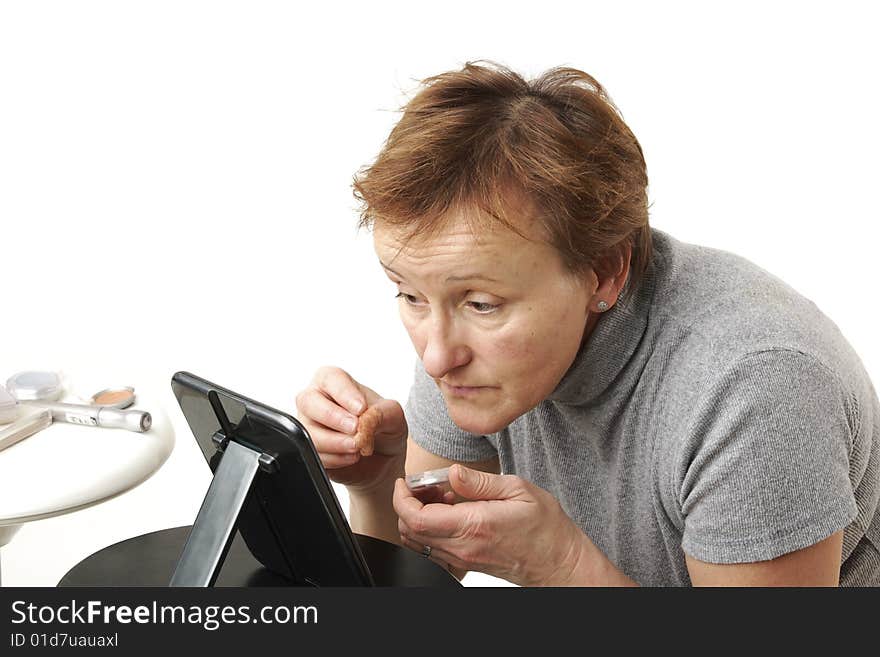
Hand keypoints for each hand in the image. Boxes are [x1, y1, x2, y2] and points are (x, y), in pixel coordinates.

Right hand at [295, 366, 406, 493]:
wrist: (382, 459)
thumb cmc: (384, 427)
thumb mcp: (393, 415)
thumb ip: (381, 413)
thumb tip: (363, 421)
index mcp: (334, 382)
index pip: (330, 378)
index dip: (344, 393)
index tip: (361, 408)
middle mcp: (316, 401)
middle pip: (308, 401)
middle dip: (333, 417)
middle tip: (355, 429)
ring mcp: (309, 426)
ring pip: (309, 432)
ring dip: (336, 442)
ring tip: (358, 447)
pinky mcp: (309, 451)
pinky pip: (313, 455)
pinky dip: (335, 459)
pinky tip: (351, 457)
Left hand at [393, 464, 589, 585]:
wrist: (559, 562)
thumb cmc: (545, 527)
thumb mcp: (518, 490)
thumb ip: (480, 482)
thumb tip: (453, 472)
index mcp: (473, 525)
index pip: (417, 518)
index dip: (402, 498)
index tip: (405, 482)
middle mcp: (463, 546)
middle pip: (411, 531)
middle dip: (406, 504)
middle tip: (422, 484)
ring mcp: (463, 558)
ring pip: (418, 542)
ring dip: (417, 517)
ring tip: (438, 495)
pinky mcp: (466, 563)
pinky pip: (433, 549)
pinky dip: (429, 529)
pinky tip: (449, 511)